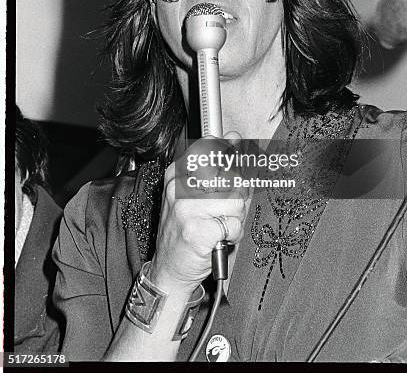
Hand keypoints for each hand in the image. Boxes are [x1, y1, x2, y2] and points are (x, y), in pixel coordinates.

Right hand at [150, 133, 247, 296]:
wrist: (170, 269)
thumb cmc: (186, 231)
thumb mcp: (195, 195)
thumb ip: (218, 167)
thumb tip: (234, 138)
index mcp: (177, 174)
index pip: (210, 148)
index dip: (229, 157)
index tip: (233, 166)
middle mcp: (179, 188)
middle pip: (230, 177)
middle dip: (236, 197)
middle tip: (224, 211)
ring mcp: (187, 208)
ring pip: (236, 202)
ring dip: (235, 218)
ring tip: (220, 225)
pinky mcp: (198, 230)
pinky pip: (234, 224)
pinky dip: (233, 234)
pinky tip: (220, 238)